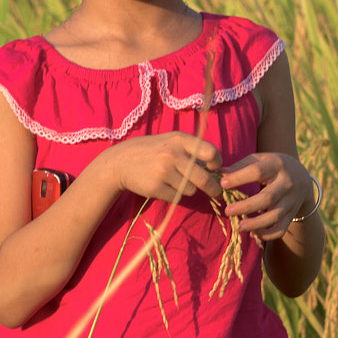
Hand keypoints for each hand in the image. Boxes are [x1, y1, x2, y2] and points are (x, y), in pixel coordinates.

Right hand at [103, 132, 223, 203]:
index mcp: (179, 140)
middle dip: (213, 189)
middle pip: (204, 178)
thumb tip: (217, 170)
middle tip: (217, 193)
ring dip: (188, 189)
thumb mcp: (171, 141)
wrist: (120, 162)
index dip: (217, 163)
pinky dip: (174, 195)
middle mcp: (172, 154)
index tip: (216, 169)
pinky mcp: (156, 187)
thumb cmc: (152, 151)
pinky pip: (177, 197)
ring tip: (175, 181)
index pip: (210, 152)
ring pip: (191, 190)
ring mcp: (163, 171)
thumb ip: (192, 150)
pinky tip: (163, 186)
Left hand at [218, 153, 312, 240]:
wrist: (302, 176)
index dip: (239, 178)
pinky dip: (268, 235)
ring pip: (275, 215)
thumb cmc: (273, 166)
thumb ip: (242, 165)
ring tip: (239, 226)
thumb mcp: (261, 159)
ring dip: (257, 223)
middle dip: (247, 206)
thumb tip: (220, 173)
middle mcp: (287, 183)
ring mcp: (291, 200)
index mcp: (277, 165)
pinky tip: (254, 233)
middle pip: (267, 197)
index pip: (257, 171)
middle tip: (228, 211)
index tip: (222, 184)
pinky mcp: (291, 214)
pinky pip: (282, 228)